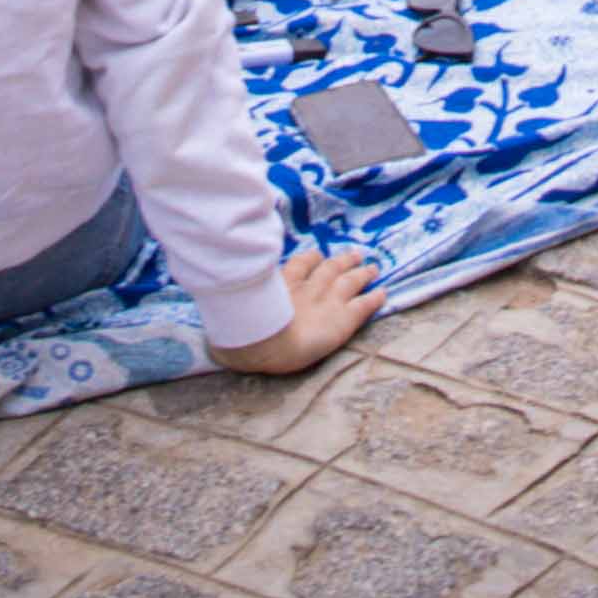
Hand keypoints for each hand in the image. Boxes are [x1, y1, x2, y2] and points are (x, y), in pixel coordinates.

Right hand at [207, 248, 386, 377]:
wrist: (265, 344)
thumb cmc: (246, 332)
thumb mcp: (235, 312)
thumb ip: (233, 314)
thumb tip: (215, 335)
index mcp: (282, 285)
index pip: (299, 265)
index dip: (310, 259)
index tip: (316, 254)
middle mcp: (307, 288)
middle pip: (328, 268)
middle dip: (341, 260)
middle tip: (354, 253)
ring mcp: (327, 301)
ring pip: (349, 281)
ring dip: (360, 273)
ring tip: (372, 267)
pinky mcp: (343, 318)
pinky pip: (363, 305)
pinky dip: (373, 298)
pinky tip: (382, 293)